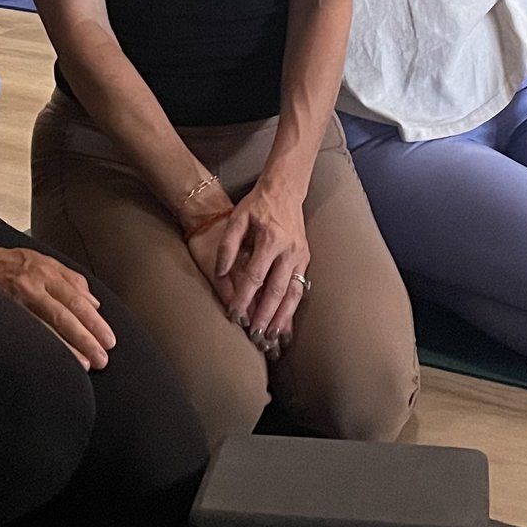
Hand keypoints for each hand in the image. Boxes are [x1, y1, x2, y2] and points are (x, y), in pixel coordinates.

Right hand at [0, 242, 115, 369]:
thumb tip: (94, 304)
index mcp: (48, 271)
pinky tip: (52, 359)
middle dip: (86, 338)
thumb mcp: (44, 262)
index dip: (95, 322)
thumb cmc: (11, 263)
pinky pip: (25, 329)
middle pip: (66, 313)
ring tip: (84, 364)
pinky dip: (42, 344)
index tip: (108, 340)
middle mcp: (34, 283)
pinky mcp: (2, 309)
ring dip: (67, 347)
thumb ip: (71, 280)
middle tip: (102, 358)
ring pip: (46, 325)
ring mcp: (16, 298)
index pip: (77, 300)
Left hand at [186, 179, 309, 351]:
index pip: (255, 277)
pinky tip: (286, 323)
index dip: (244, 298)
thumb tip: (221, 273)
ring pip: (293, 293)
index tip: (234, 315)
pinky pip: (300, 288)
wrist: (285, 189)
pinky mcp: (306, 259)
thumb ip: (228, 246)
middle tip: (256, 335)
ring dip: (283, 317)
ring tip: (273, 337)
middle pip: (277, 290)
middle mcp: (289, 250)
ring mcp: (301, 256)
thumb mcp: (237, 218)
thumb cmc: (258, 203)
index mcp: (271, 239)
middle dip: (266, 315)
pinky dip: (293, 308)